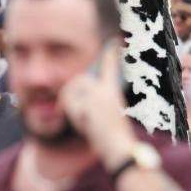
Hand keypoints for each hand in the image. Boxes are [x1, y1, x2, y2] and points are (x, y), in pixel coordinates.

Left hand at [59, 44, 136, 169]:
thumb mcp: (106, 118)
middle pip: (79, 80)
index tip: (113, 41)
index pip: (109, 67)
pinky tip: (86, 126)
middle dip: (72, 96)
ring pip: (71, 92)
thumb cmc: (115, 140)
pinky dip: (74, 118)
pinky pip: (71, 107)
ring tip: (86, 123)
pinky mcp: (92, 103)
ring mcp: (98, 96)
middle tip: (82, 116)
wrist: (119, 149)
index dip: (110, 54)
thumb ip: (94, 106)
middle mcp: (106, 90)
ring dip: (73, 109)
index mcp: (112, 92)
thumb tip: (77, 100)